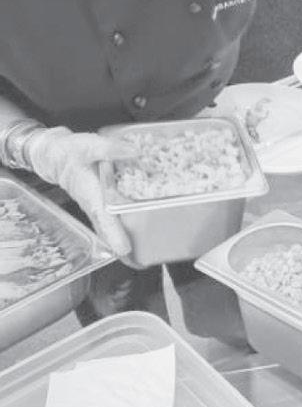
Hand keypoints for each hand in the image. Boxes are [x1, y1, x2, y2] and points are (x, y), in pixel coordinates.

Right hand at [26, 128, 136, 261]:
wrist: (55, 155)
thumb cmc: (70, 152)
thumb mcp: (89, 145)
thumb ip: (110, 149)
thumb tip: (134, 152)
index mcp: (91, 191)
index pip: (103, 216)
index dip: (114, 232)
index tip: (123, 249)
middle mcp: (93, 202)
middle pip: (108, 228)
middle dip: (120, 244)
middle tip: (137, 261)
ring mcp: (96, 204)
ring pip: (109, 225)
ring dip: (122, 238)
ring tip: (140, 255)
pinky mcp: (100, 201)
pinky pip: (111, 216)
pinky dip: (121, 226)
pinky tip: (135, 232)